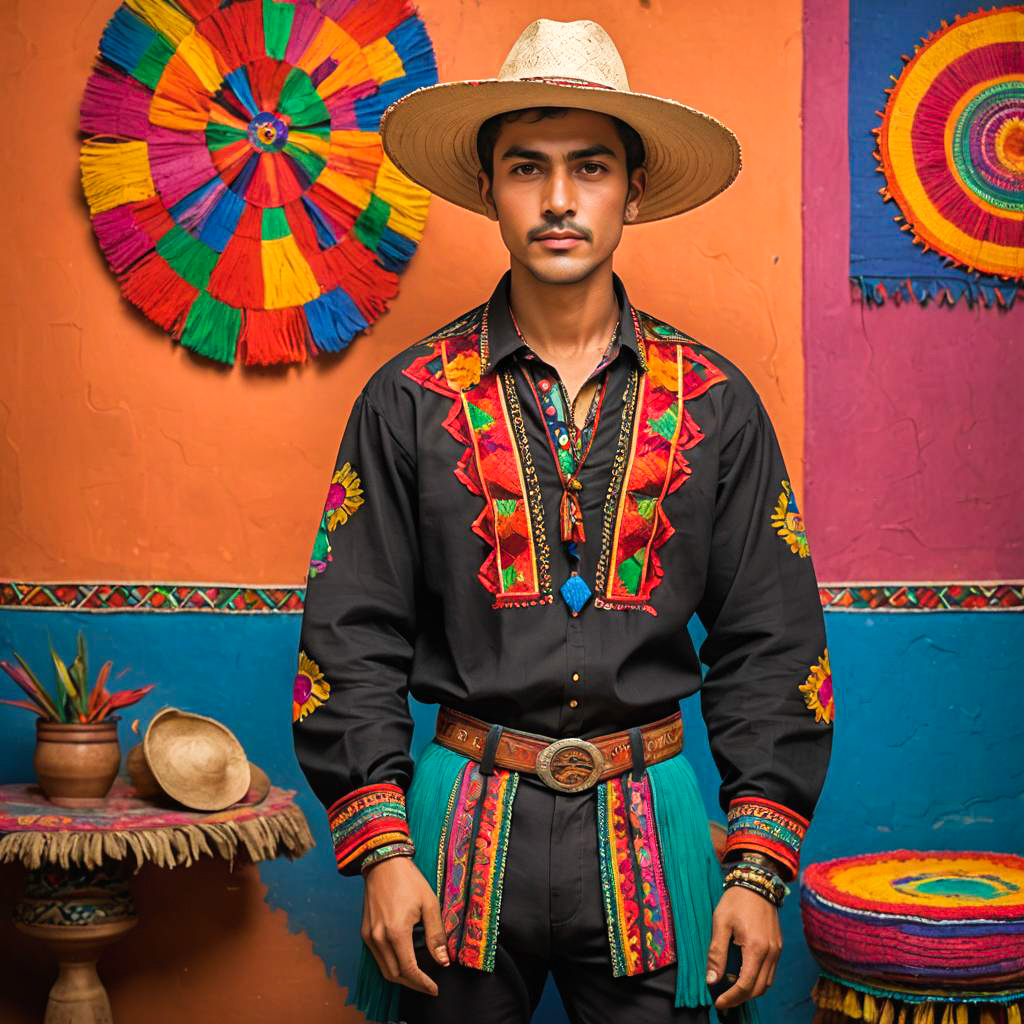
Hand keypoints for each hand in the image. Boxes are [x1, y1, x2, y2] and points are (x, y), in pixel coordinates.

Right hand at [361, 855, 448, 994]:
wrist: (383, 863)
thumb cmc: (409, 881)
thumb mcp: (429, 904)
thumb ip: (436, 935)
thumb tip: (443, 960)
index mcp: (396, 932)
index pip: (409, 970)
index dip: (422, 983)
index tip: (434, 989)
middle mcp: (379, 938)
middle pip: (394, 975)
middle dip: (412, 984)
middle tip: (428, 985)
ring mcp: (369, 936)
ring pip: (384, 969)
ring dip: (401, 977)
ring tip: (418, 976)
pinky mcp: (365, 932)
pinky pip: (378, 957)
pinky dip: (391, 965)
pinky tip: (403, 960)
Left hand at [705, 885, 781, 1010]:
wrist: (756, 883)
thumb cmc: (736, 901)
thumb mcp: (720, 923)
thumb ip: (716, 953)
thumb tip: (712, 980)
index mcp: (756, 948)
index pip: (745, 985)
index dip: (732, 998)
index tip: (718, 1002)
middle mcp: (771, 952)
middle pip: (759, 989)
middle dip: (740, 998)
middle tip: (723, 998)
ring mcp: (777, 950)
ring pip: (767, 983)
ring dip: (750, 991)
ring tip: (731, 989)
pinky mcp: (778, 947)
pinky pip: (770, 972)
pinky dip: (758, 980)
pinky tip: (744, 975)